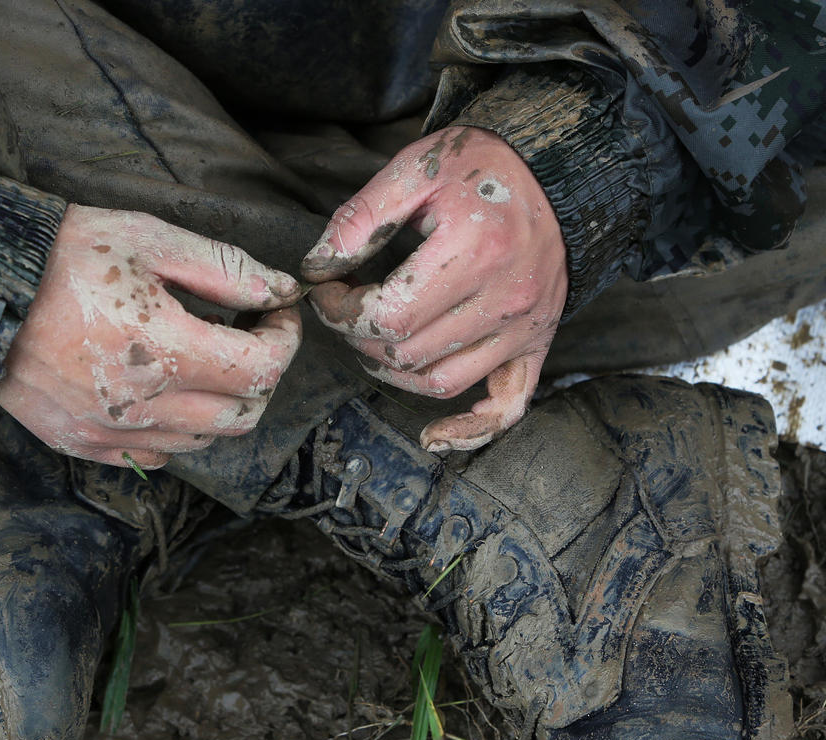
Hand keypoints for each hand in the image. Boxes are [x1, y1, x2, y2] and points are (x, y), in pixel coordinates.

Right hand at [0, 204, 302, 468]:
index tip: (276, 315)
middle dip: (260, 376)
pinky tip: (160, 389)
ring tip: (198, 357)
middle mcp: (144, 404)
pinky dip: (175, 429)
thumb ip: (224, 268)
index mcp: (166, 350)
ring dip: (219, 403)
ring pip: (202, 441)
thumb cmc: (63, 257)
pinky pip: (154, 455)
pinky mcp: (84, 444)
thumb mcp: (149, 239)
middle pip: (242, 416)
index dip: (285, 341)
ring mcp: (112, 432)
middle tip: (246, 336)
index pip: (262, 370)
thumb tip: (279, 291)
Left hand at [301, 127, 566, 451]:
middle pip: (406, 354)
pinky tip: (434, 436)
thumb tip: (316, 268)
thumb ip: (361, 218)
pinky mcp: (537, 344)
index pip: (386, 317)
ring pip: (440, 382)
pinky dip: (469, 430)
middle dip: (358, 337)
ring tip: (374, 339)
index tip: (329, 291)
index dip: (341, 313)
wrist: (560, 171)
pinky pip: (506, 406)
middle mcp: (505, 299)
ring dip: (393, 371)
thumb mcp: (416, 168)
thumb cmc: (483, 165)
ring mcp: (525, 328)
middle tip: (347, 308)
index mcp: (474, 251)